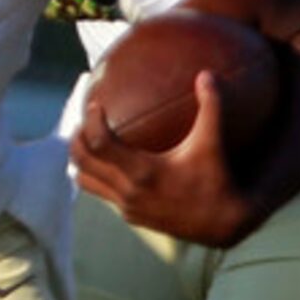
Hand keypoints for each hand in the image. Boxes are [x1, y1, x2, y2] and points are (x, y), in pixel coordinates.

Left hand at [71, 72, 258, 246]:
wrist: (223, 225)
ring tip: (88, 138)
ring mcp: (127, 207)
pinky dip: (98, 174)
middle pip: (83, 162)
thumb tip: (206, 74)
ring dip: (82, 159)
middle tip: (83, 119)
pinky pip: (103, 192)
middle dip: (76, 139)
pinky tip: (111, 159)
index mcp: (143, 173)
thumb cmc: (218, 180)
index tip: (94, 104)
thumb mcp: (213, 143)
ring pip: (86, 182)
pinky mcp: (132, 216)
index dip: (91, 122)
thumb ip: (212, 106)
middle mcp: (129, 192)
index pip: (101, 144)